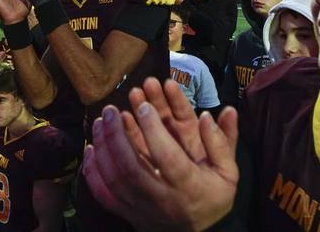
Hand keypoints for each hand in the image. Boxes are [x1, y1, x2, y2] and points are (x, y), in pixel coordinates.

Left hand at [83, 79, 238, 231]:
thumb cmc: (213, 197)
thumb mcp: (228, 173)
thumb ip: (223, 142)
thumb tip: (220, 112)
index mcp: (189, 187)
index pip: (168, 156)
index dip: (153, 129)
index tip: (142, 105)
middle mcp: (162, 199)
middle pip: (131, 167)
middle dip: (117, 135)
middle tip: (112, 109)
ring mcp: (141, 209)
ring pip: (113, 179)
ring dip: (103, 146)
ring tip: (101, 120)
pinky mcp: (127, 213)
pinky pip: (103, 194)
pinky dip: (93, 170)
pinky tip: (91, 147)